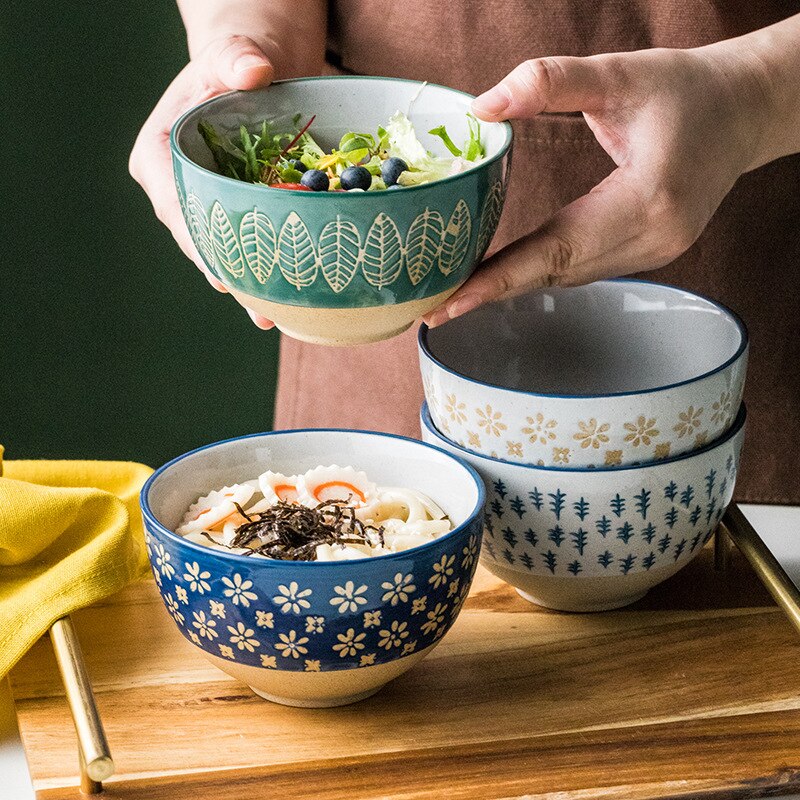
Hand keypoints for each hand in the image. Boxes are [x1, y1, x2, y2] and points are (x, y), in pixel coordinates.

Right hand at [129, 35, 275, 328]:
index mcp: (159, 153)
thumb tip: (252, 70)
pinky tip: (285, 299)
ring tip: (273, 316)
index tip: (223, 273)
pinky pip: (244, 244)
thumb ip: (236, 59)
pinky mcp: (231, 212)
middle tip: (258, 309)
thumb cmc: (237, 59)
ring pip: (220, 250)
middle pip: (196, 238)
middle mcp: (176, 186)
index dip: (198, 240)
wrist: (256, 71)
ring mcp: (204, 204)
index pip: (174, 204)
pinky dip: (263, 270)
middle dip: (227, 274)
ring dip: (247, 284)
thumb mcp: (233, 53)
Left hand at [424, 44, 771, 325]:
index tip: (451, 303)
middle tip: (434, 310)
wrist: (745, 109)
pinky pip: (585, 270)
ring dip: (514, 285)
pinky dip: (542, 273)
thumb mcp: (620, 74)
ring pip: (570, 277)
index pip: (558, 249)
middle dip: (494, 291)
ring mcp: (656, 252)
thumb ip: (550, 82)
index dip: (500, 278)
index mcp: (649, 198)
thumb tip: (483, 106)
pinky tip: (508, 274)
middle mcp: (654, 238)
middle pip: (558, 273)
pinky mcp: (651, 251)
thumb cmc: (688, 89)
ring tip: (459, 295)